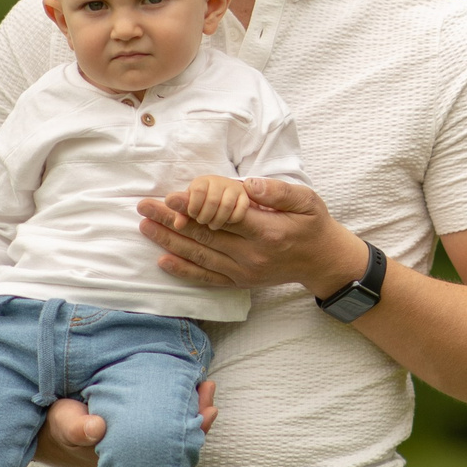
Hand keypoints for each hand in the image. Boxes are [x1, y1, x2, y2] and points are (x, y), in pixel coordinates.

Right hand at [31, 380, 218, 466]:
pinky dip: (180, 407)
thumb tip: (97, 429)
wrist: (49, 429)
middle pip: (177, 442)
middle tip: (209, 390)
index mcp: (125, 460)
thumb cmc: (58, 426)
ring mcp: (139, 446)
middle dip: (197, 418)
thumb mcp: (63, 423)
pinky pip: (166, 423)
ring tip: (206, 386)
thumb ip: (76, 427)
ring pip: (175, 432)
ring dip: (192, 410)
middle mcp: (138, 458)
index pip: (168, 452)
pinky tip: (193, 388)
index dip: (189, 433)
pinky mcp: (138, 431)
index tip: (206, 412)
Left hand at [137, 177, 362, 296]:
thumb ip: (278, 192)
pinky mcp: (240, 282)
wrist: (322, 261)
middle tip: (144, 207)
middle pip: (204, 236)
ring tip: (145, 227)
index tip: (170, 197)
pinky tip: (163, 261)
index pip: (223, 217)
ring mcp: (244, 271)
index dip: (194, 207)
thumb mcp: (307, 201)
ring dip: (170, 241)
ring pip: (200, 256)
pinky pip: (207, 278)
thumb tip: (248, 184)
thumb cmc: (313, 225)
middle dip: (171, 221)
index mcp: (268, 231)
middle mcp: (252, 255)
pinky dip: (184, 271)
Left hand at [182, 174, 254, 230]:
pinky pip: (241, 210)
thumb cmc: (202, 202)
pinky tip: (226, 222)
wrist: (224, 196)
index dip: (194, 206)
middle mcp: (219, 181)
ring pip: (226, 206)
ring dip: (218, 220)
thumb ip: (183, 213)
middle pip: (212, 200)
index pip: (198, 190)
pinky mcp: (245, 198)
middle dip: (205, 216)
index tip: (193, 214)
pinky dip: (232, 219)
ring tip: (212, 225)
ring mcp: (234, 189)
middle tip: (203, 221)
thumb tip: (177, 225)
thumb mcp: (191, 205)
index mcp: (203, 181)